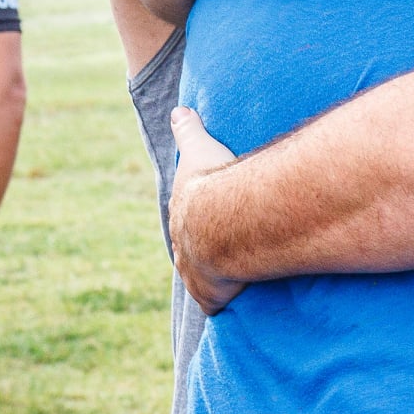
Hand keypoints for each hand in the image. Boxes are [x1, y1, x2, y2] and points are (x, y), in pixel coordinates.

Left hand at [169, 107, 243, 314]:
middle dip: (200, 252)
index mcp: (182, 216)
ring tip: (227, 278)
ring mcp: (195, 275)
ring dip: (210, 279)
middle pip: (188, 252)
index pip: (185, 219)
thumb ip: (189, 130)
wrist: (223, 222)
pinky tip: (235, 300)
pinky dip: (223, 302)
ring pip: (198, 281)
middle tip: (216, 250)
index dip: (196, 219)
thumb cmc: (214, 184)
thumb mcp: (200, 149)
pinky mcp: (211, 296)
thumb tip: (178, 110)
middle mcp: (183, 249)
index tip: (206, 219)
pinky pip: (215, 303)